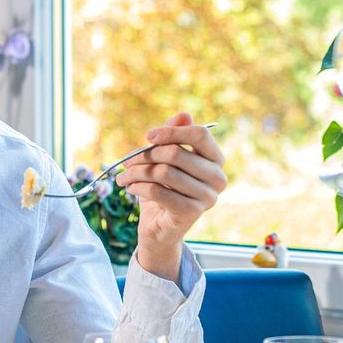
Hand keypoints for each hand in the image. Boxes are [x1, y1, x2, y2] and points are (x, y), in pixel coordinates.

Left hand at [119, 113, 225, 280]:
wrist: (159, 227)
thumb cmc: (163, 189)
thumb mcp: (165, 159)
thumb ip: (174, 136)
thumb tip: (184, 114)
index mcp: (215, 160)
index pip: (200, 135)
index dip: (171, 132)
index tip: (148, 136)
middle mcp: (218, 178)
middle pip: (176, 153)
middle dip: (146, 155)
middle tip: (127, 162)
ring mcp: (207, 197)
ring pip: (164, 172)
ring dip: (137, 173)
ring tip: (124, 177)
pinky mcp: (191, 213)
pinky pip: (158, 191)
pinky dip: (138, 187)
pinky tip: (130, 188)